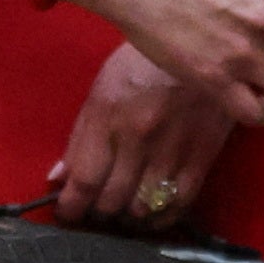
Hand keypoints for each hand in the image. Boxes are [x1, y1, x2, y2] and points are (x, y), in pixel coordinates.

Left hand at [46, 43, 238, 229]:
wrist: (205, 44)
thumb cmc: (144, 62)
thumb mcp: (103, 89)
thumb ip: (80, 137)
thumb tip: (58, 178)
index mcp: (108, 117)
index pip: (84, 180)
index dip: (71, 207)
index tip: (68, 214)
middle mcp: (137, 138)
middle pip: (111, 200)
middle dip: (99, 211)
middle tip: (97, 207)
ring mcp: (172, 150)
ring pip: (142, 208)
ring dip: (128, 215)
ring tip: (124, 207)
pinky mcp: (202, 156)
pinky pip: (178, 204)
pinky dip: (161, 217)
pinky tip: (152, 213)